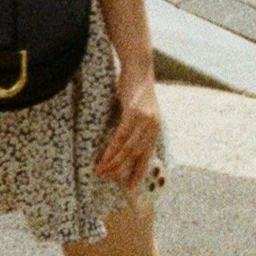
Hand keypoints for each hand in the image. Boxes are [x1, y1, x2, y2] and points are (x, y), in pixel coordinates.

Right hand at [95, 66, 161, 188]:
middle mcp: (152, 127)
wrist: (139, 68)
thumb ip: (134, 127)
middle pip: (136, 155)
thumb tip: (122, 144)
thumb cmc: (135, 89)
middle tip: (106, 179)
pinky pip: (121, 136)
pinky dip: (112, 149)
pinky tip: (104, 158)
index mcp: (154, 128)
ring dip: (113, 162)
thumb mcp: (138, 111)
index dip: (138, 172)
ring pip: (128, 149)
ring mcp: (144, 120)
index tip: (130, 186)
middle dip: (120, 170)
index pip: (147, 155)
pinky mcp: (134, 113)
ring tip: (101, 171)